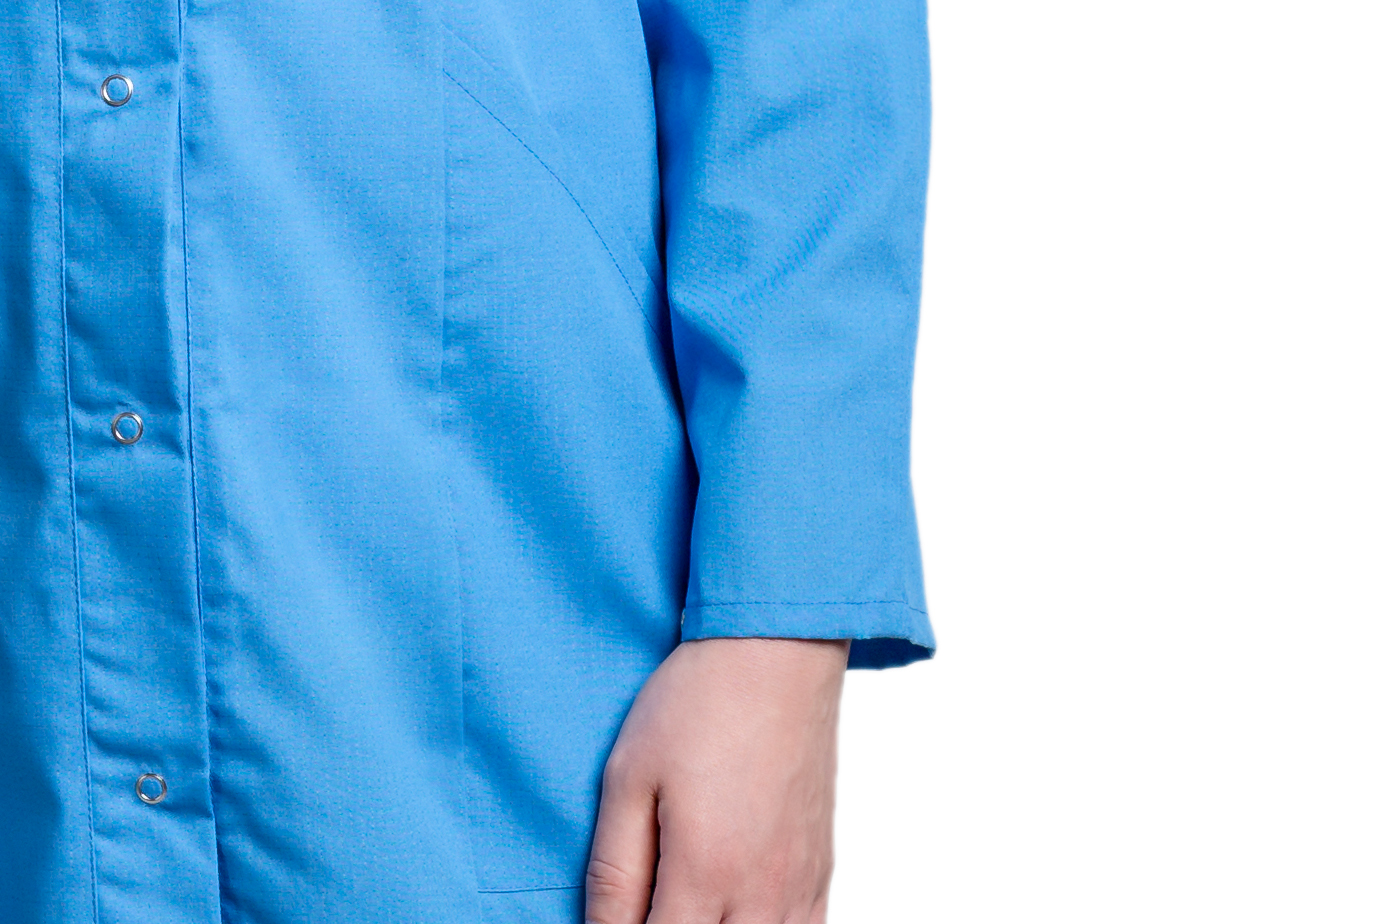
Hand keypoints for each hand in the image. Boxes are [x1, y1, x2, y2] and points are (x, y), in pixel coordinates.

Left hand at [585, 636, 850, 923]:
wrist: (776, 651)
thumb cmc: (699, 702)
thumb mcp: (628, 779)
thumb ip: (614, 871)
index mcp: (705, 872)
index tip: (612, 920)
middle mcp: (761, 891)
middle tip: (648, 905)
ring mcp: (799, 883)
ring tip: (687, 905)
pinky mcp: (821, 868)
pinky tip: (734, 914)